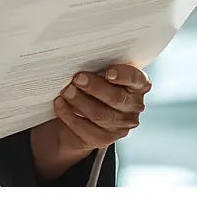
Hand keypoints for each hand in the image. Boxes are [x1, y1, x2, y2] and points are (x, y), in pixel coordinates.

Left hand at [30, 64, 151, 179]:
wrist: (83, 112)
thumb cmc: (94, 84)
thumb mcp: (100, 72)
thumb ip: (98, 67)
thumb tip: (81, 57)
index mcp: (136, 86)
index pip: (137, 80)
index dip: (124, 76)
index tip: (108, 72)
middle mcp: (133, 107)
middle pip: (117, 98)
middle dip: (95, 87)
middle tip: (77, 78)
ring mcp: (120, 125)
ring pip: (100, 115)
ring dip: (80, 101)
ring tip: (66, 91)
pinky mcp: (104, 139)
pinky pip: (86, 129)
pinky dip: (69, 115)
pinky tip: (60, 104)